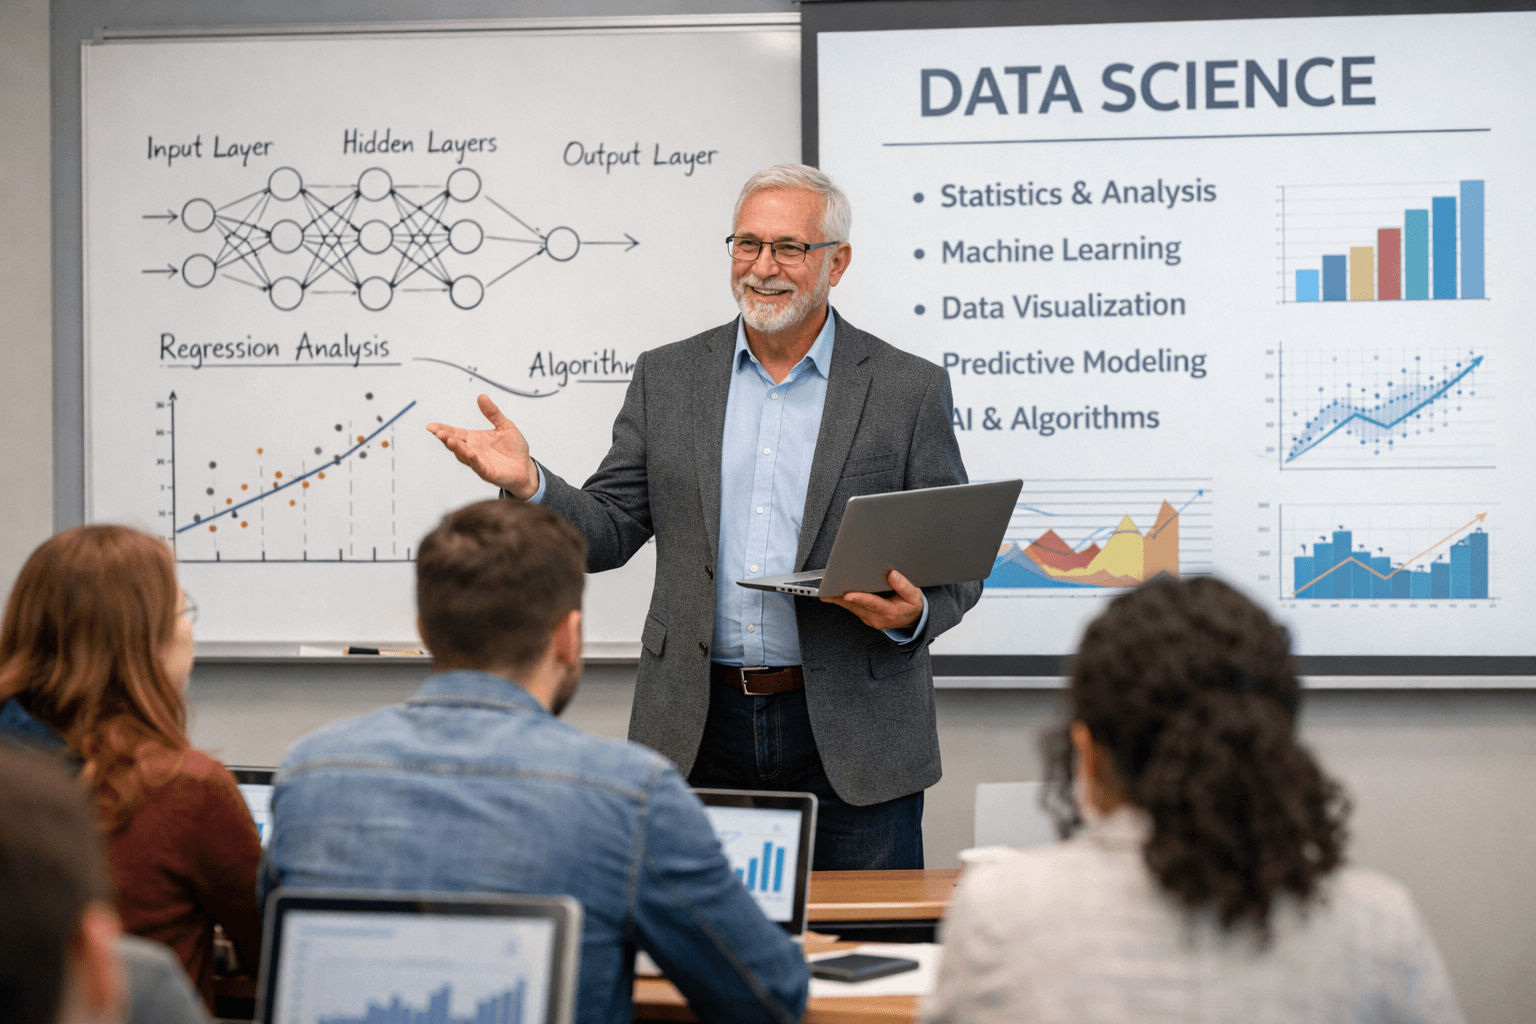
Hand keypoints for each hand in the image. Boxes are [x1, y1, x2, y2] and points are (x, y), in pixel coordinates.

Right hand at [425, 394, 539, 498]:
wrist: (526, 468)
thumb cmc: (514, 448)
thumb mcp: (505, 426)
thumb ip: (493, 413)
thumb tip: (481, 396)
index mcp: (474, 439)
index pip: (455, 432)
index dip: (443, 429)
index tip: (430, 425)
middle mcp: (473, 451)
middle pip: (456, 444)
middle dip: (445, 437)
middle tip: (437, 431)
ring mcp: (479, 463)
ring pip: (464, 455)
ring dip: (457, 448)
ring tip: (449, 439)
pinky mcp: (489, 473)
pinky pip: (479, 467)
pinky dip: (474, 460)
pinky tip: (470, 453)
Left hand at [822, 569, 923, 631]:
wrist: (914, 621)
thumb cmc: (912, 607)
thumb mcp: (914, 596)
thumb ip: (904, 586)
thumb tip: (892, 575)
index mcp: (890, 612)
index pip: (873, 604)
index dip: (860, 598)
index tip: (848, 595)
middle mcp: (877, 618)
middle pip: (857, 606)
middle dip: (842, 597)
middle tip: (828, 590)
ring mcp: (870, 619)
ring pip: (852, 608)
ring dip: (840, 600)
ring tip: (827, 591)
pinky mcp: (866, 617)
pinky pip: (853, 609)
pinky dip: (844, 601)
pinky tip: (836, 594)